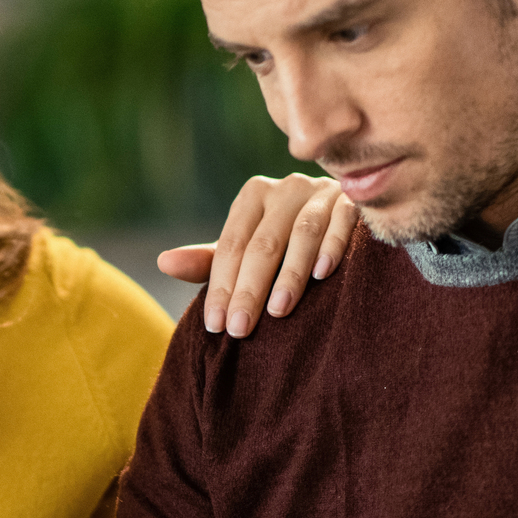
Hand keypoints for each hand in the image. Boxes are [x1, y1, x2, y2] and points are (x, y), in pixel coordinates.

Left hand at [155, 173, 357, 336]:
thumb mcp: (247, 250)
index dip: (221, 286)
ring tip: (277, 311)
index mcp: (254, 196)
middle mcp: (286, 188)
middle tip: (239, 328)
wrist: (345, 216)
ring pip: (302, 233)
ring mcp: (322, 192)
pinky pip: (342, 222)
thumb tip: (163, 264)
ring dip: (289, 274)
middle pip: (262, 243)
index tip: (215, 326)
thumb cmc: (287, 241)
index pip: (231, 245)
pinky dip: (331, 247)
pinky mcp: (354, 201)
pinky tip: (322, 274)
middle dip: (248, 289)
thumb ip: (210, 261)